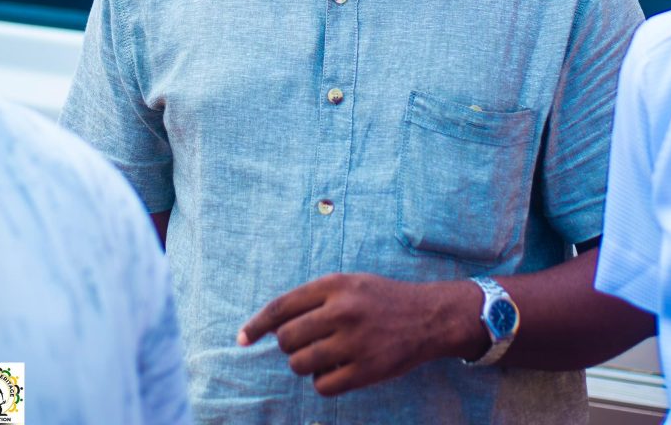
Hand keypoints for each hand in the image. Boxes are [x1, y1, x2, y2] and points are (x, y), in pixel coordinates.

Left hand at [237, 272, 480, 395]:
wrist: (429, 316)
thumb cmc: (381, 299)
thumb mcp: (349, 284)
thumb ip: (313, 299)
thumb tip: (271, 326)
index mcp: (335, 284)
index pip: (281, 306)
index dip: (256, 325)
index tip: (241, 339)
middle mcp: (343, 310)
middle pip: (287, 339)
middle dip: (290, 345)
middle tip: (308, 343)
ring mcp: (355, 341)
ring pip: (300, 364)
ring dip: (305, 364)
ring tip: (324, 355)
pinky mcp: (367, 370)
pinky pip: (322, 386)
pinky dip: (323, 381)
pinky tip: (338, 370)